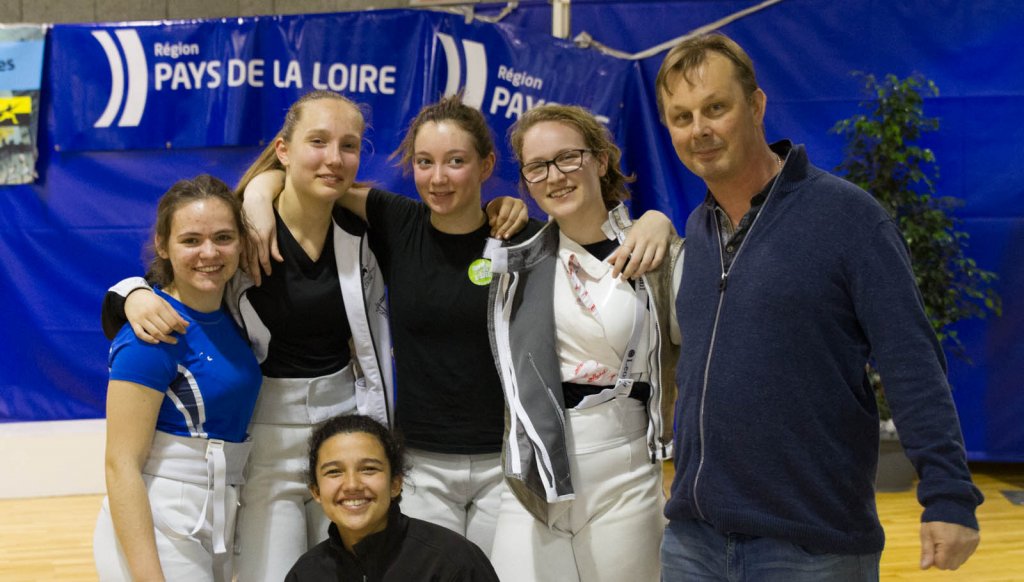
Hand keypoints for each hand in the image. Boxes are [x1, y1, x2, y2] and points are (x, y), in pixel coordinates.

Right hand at [124, 289, 186, 344]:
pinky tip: (157, 341)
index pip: (172, 321)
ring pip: (155, 333)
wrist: (133, 295)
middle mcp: (149, 313)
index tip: (184, 332)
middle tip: (176, 334)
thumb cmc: (151, 300)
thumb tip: (186, 325)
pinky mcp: (133, 323)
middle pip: (164, 328)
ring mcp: (140, 319)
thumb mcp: (164, 303)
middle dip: (172, 333)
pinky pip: (140, 334)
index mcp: (159, 307)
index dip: (179, 328)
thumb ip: (175, 314)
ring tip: (172, 341)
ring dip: (165, 339)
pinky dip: (149, 339)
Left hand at [242, 170, 284, 284]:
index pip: (245, 257)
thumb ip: (251, 237)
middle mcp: (249, 240)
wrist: (256, 197)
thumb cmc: (252, 210)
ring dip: (262, 268)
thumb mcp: (248, 225)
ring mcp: (257, 237)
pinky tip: (274, 264)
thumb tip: (254, 246)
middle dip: (254, 273)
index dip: (248, 268)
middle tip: (257, 284)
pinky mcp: (265, 232)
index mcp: (244, 238)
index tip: (250, 277)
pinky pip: (268, 248)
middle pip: (251, 260)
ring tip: (266, 277)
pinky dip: (271, 256)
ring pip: (259, 257)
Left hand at [485, 196, 528, 239]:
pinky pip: (523, 224)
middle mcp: (518, 203)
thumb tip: (493, 224)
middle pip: (512, 219)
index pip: (504, 215)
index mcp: (508, 200)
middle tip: (498, 237)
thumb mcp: (491, 210)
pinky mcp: (526, 216)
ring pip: (520, 222)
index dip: (499, 225)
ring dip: (512, 231)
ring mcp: (524, 209)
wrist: (503, 205)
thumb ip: (491, 216)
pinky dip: (516, 230)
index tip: (494, 233)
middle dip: (504, 229)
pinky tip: (510, 234)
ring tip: (505, 237)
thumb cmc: (496, 207)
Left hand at [608, 210, 673, 278]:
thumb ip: (620, 249)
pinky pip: (658, 260)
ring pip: (646, 262)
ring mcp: (654, 243)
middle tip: (623, 279)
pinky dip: (652, 267)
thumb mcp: (629, 235)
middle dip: (627, 272)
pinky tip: (647, 270)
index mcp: (632, 237)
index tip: (614, 275)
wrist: (659, 216)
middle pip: (634, 261)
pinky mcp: (663, 245)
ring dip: (639, 272)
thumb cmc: (641, 227)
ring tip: (634, 277)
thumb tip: (610, 261)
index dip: (618, 267)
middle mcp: (643, 240)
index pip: (623, 254)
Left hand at [919, 521, 978, 570]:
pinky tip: (955, 539)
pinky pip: (968, 553)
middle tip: (938, 545)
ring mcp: (970, 544)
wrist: (951, 502)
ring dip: (953, 556)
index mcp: (948, 546)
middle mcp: (962, 547)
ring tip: (946, 541)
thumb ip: (926, 552)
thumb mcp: (926, 534)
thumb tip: (924, 567)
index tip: (932, 549)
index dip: (934, 560)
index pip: (942, 566)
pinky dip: (961, 551)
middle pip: (952, 566)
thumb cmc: (935, 518)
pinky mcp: (975, 540)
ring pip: (961, 561)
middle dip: (944, 560)